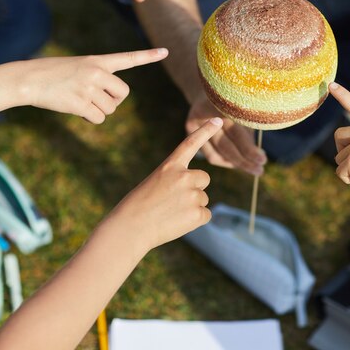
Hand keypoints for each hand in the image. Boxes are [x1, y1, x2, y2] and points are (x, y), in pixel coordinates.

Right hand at [11, 48, 167, 123]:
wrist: (27, 78)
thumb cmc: (52, 74)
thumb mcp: (78, 67)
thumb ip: (98, 78)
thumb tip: (111, 104)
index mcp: (98, 60)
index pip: (128, 58)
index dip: (148, 57)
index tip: (166, 52)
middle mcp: (97, 72)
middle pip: (123, 94)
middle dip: (112, 101)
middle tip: (94, 98)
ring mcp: (89, 87)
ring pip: (110, 109)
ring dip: (98, 110)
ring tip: (78, 99)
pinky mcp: (81, 102)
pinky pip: (98, 118)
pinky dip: (89, 118)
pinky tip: (74, 108)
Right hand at [116, 117, 222, 249]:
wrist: (131, 228)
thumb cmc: (139, 206)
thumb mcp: (155, 183)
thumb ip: (176, 181)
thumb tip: (197, 195)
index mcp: (170, 166)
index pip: (190, 144)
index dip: (205, 131)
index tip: (218, 120)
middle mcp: (184, 176)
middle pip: (204, 179)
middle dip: (195, 188)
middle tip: (174, 201)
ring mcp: (192, 195)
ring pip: (203, 199)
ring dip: (192, 207)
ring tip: (170, 213)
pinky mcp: (197, 213)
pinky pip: (205, 215)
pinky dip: (195, 220)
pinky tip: (177, 222)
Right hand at [186, 95, 266, 175]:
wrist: (209, 87)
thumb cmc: (234, 100)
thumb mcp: (243, 107)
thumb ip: (248, 127)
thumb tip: (257, 156)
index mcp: (221, 104)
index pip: (236, 132)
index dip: (249, 149)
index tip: (263, 159)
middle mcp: (205, 113)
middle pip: (226, 144)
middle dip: (245, 160)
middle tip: (260, 170)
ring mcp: (195, 122)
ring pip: (218, 152)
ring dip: (236, 163)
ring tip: (253, 169)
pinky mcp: (189, 129)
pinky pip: (210, 154)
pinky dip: (225, 161)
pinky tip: (237, 163)